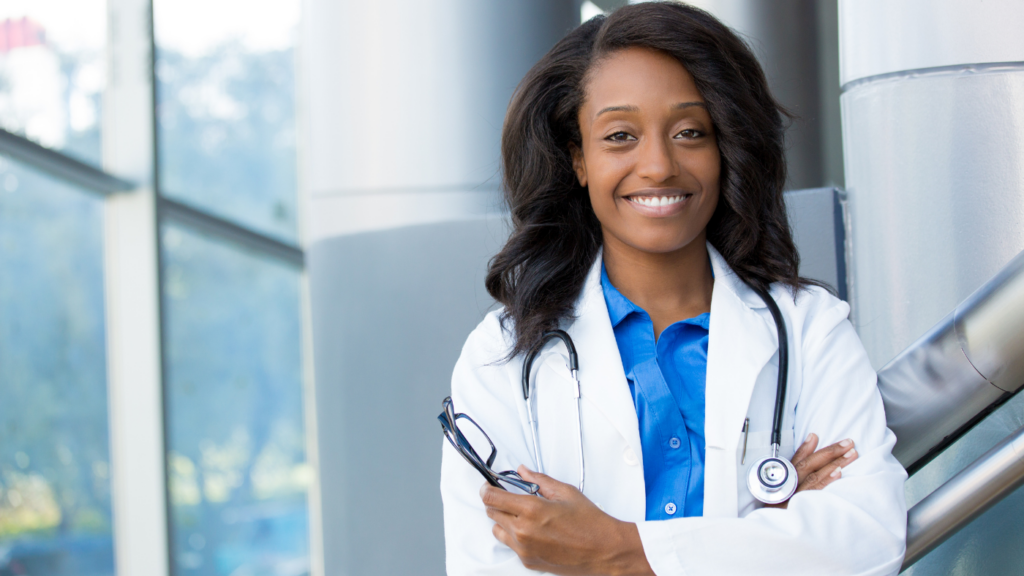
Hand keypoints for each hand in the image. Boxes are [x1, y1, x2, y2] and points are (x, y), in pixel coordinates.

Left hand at [481, 466, 654, 575]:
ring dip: (504, 520)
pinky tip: (532, 530)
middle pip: (491, 513)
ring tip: (522, 515)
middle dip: (498, 502)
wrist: (604, 551)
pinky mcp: (528, 561)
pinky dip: (514, 536)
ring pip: (497, 530)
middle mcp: (523, 531)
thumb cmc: (590, 523)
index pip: (492, 498)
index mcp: (531, 510)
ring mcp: (524, 549)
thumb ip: (539, 480)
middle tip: (510, 497)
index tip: (488, 485)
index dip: (486, 489)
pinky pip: (510, 545)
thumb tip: (522, 472)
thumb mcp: (565, 492)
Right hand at [765, 433, 857, 508]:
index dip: (806, 448)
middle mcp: (787, 489)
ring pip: (815, 477)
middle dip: (829, 452)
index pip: (795, 462)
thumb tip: (810, 445)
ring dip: (834, 464)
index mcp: (782, 484)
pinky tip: (838, 474)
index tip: (817, 436)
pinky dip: (826, 482)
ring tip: (851, 455)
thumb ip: (793, 472)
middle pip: (808, 467)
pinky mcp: (801, 509)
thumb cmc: (775, 515)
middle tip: (848, 443)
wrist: (769, 536)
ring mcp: (794, 499)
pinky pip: (815, 493)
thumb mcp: (779, 495)